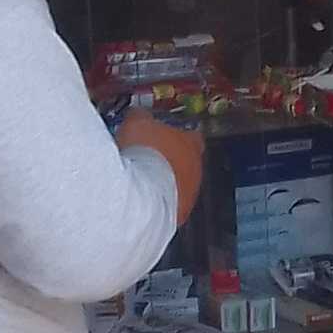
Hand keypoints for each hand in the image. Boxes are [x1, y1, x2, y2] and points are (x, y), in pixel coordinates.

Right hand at [116, 107, 204, 223]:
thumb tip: (137, 115)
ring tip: (139, 183)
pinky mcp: (175, 217)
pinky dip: (155, 205)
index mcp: (191, 145)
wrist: (141, 193)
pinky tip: (138, 201)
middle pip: (186, 165)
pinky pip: (166, 208)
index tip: (163, 136)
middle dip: (168, 163)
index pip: (192, 137)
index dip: (177, 137)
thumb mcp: (137, 123)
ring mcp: (188, 196)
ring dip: (162, 185)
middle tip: (147, 159)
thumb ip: (141, 118)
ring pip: (177, 188)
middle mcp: (195, 172)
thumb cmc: (144, 154)